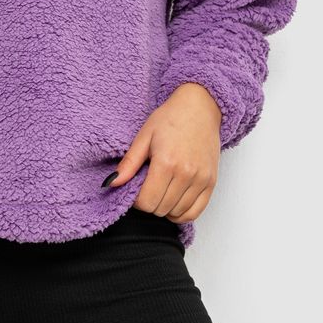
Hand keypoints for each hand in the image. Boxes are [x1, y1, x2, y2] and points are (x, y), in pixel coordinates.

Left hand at [107, 83, 221, 222]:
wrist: (200, 108)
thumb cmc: (171, 119)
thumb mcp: (144, 136)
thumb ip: (129, 163)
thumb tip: (111, 183)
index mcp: (166, 163)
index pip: (146, 201)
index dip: (136, 200)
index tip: (136, 189)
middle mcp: (186, 174)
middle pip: (161, 209)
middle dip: (149, 203)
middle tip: (148, 188)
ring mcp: (201, 180)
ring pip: (177, 214)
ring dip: (165, 208)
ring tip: (161, 191)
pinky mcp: (211, 182)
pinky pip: (195, 212)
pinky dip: (182, 214)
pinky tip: (174, 202)